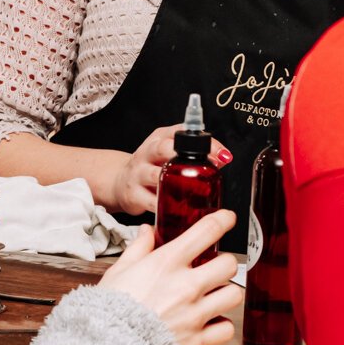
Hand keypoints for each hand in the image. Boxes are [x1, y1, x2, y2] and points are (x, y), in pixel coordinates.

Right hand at [97, 210, 243, 344]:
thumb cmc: (111, 309)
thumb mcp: (120, 271)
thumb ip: (138, 249)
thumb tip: (147, 231)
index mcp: (168, 263)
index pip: (207, 231)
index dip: (224, 220)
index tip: (228, 219)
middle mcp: (186, 285)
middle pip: (229, 264)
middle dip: (225, 263)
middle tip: (216, 268)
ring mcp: (195, 313)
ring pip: (234, 295)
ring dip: (226, 294)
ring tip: (215, 296)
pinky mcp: (198, 340)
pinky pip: (227, 329)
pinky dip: (221, 326)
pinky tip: (211, 322)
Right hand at [107, 125, 232, 216]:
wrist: (120, 183)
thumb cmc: (150, 166)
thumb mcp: (168, 152)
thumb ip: (193, 152)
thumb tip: (223, 158)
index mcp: (158, 138)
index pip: (181, 132)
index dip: (204, 142)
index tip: (222, 155)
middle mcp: (146, 152)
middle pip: (163, 148)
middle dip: (184, 156)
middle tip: (206, 170)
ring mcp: (138, 173)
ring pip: (156, 176)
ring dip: (176, 185)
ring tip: (196, 194)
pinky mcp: (134, 194)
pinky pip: (152, 202)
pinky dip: (166, 207)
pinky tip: (179, 212)